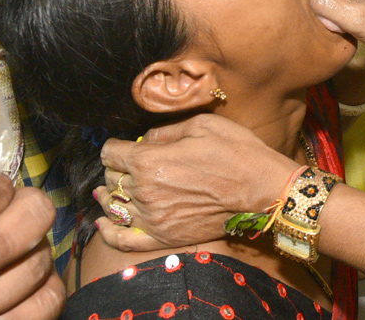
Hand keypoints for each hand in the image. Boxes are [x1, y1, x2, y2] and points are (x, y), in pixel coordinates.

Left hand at [95, 114, 296, 250]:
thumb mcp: (200, 125)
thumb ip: (165, 131)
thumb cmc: (234, 151)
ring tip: (104, 190)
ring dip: (107, 196)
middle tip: (126, 164)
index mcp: (149, 161)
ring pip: (113, 206)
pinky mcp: (163, 238)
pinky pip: (123, 240)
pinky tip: (103, 223)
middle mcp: (144, 191)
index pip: (111, 153)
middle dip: (115, 169)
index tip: (121, 145)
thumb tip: (145, 139)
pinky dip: (108, 232)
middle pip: (111, 179)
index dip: (114, 146)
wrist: (261, 187)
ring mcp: (153, 218)